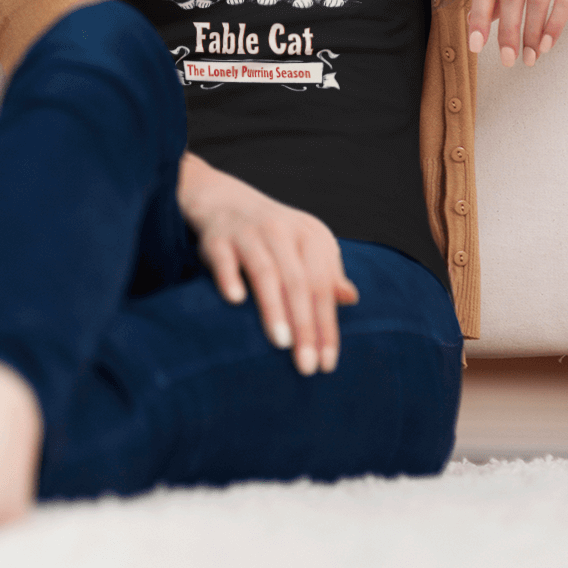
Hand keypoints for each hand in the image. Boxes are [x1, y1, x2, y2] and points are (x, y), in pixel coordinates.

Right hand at [177, 153, 358, 374]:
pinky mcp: (217, 238)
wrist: (225, 201)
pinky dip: (229, 276)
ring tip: (282, 342)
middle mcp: (281, 231)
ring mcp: (248, 233)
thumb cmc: (274, 235)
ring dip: (274, 307)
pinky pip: (223, 258)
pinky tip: (235, 300)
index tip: (328, 363)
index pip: (324, 285)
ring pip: (265, 271)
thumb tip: (350, 298)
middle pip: (299, 282)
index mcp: (309, 235)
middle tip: (307, 366)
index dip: (327, 325)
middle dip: (305, 326)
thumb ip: (327, 272)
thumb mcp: (306, 246)